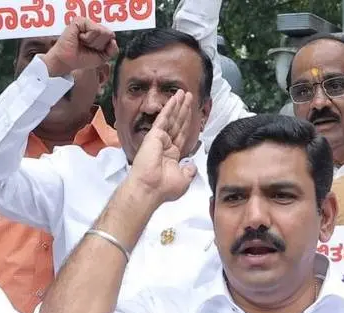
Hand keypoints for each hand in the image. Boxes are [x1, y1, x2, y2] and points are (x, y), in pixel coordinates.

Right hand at [43, 17, 116, 77]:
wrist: (67, 61)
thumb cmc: (82, 59)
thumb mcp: (102, 57)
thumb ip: (113, 51)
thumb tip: (113, 40)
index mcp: (98, 32)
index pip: (111, 36)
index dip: (104, 47)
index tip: (92, 50)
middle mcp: (92, 25)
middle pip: (108, 34)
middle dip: (98, 45)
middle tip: (86, 46)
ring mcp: (86, 22)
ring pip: (102, 31)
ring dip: (92, 42)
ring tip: (82, 42)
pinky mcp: (80, 21)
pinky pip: (95, 29)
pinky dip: (88, 38)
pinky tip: (79, 38)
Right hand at [122, 90, 196, 204]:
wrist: (151, 188)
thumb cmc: (164, 188)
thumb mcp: (183, 181)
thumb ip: (189, 171)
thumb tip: (192, 166)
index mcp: (172, 155)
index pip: (182, 135)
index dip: (188, 124)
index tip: (193, 114)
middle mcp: (166, 145)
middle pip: (178, 123)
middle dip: (184, 110)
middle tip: (190, 97)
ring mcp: (159, 139)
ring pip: (172, 118)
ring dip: (178, 105)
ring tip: (184, 93)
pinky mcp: (154, 135)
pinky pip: (163, 118)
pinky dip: (169, 108)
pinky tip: (175, 99)